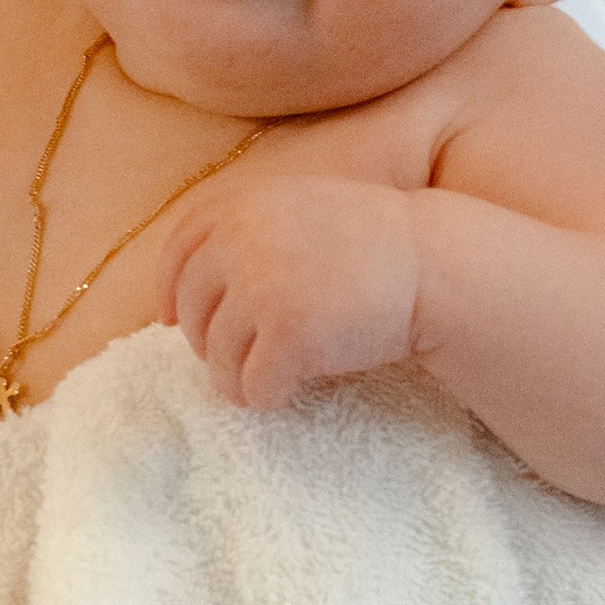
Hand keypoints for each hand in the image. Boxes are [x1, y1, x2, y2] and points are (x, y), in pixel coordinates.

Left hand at [158, 168, 422, 411]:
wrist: (436, 264)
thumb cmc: (375, 242)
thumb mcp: (300, 208)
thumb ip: (248, 231)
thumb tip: (186, 289)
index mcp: (240, 207)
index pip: (178, 253)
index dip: (168, 291)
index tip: (168, 319)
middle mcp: (240, 243)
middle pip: (192, 313)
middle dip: (207, 343)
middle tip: (236, 359)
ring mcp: (261, 290)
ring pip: (217, 358)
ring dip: (235, 378)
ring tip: (264, 381)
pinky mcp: (287, 337)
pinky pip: (252, 386)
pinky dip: (266, 397)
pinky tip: (288, 392)